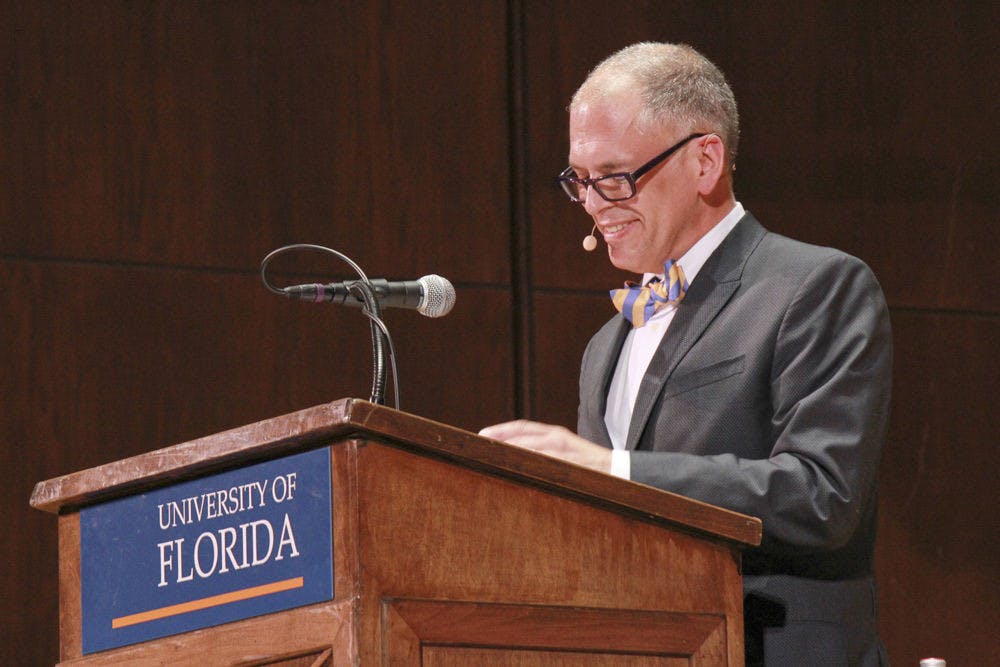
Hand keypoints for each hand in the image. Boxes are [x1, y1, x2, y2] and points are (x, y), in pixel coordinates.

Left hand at [479, 420, 611, 473]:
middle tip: (479, 445)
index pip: (522, 427)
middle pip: (522, 434)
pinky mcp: (572, 463)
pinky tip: (517, 468)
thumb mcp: (564, 453)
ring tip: (491, 455)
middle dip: (500, 439)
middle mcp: (558, 437)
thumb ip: (544, 454)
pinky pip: (547, 461)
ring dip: (511, 451)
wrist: (619, 470)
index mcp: (555, 433)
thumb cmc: (588, 465)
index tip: (481, 435)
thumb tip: (517, 460)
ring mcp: (565, 449)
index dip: (501, 430)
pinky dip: (531, 463)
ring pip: (531, 447)